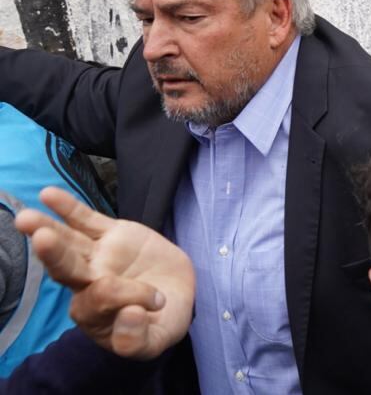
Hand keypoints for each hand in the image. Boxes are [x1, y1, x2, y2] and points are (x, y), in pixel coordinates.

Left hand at [13, 187, 194, 358]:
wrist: (176, 295)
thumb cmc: (161, 322)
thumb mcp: (155, 342)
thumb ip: (137, 339)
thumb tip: (131, 314)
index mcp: (94, 312)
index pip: (102, 296)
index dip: (130, 295)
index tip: (157, 303)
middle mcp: (88, 283)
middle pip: (66, 268)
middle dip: (53, 254)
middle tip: (41, 238)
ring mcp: (97, 256)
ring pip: (69, 241)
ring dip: (48, 228)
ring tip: (26, 218)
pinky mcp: (111, 233)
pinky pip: (85, 219)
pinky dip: (68, 207)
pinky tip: (48, 195)